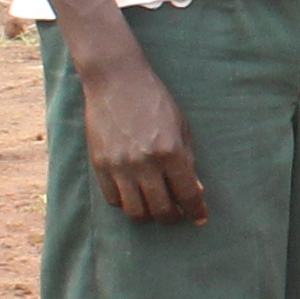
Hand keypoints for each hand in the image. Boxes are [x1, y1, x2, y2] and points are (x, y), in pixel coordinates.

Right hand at [74, 38, 203, 223]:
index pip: (187, 194)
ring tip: (154, 204)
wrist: (115, 80)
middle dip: (173, 216)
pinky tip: (133, 193)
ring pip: (135, 212)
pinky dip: (126, 202)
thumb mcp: (180, 126)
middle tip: (176, 211)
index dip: (196, 210)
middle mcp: (145, 163)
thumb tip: (195, 190)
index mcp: (170, 151)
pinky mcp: (100, 165)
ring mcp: (120, 166)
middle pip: (161, 210)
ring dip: (148, 214)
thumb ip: (188, 159)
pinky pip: (113, 200)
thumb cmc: (154, 100)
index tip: (199, 218)